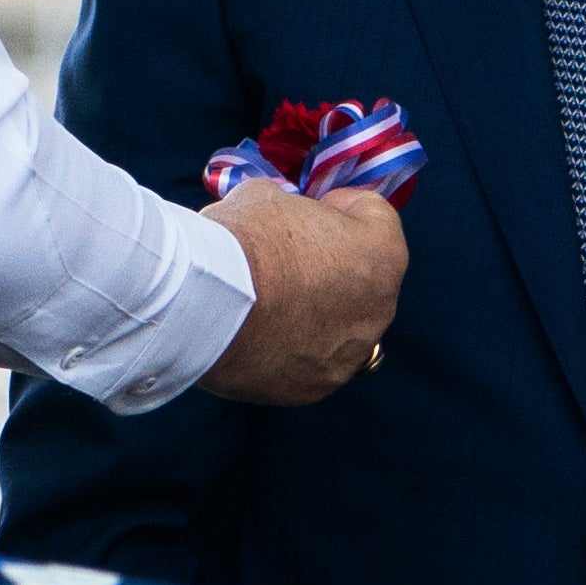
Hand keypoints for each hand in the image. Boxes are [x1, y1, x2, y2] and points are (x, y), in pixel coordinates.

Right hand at [197, 184, 407, 404]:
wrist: (204, 303)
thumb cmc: (243, 239)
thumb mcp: (268, 197)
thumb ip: (291, 209)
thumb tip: (279, 221)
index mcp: (381, 254)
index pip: (375, 217)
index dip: (340, 206)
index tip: (312, 208)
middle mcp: (379, 310)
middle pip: (361, 278)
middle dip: (330, 264)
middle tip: (286, 257)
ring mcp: (348, 355)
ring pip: (339, 327)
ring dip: (315, 312)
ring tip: (269, 301)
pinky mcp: (314, 388)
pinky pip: (310, 362)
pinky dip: (291, 348)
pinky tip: (256, 334)